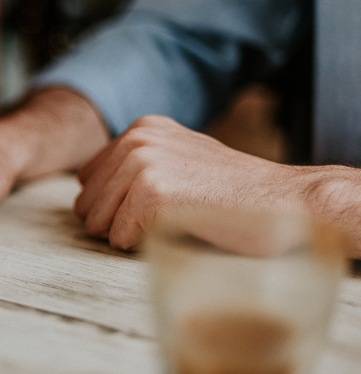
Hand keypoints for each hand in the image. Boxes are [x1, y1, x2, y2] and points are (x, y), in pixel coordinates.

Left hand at [74, 115, 288, 250]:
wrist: (286, 201)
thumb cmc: (233, 191)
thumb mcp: (180, 159)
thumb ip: (138, 164)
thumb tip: (88, 190)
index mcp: (142, 128)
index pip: (88, 179)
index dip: (112, 204)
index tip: (152, 207)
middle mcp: (137, 139)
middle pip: (86, 202)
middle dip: (114, 222)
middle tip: (163, 220)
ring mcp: (143, 164)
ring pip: (97, 222)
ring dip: (128, 234)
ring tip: (170, 222)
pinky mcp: (151, 193)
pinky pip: (118, 237)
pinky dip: (142, 245)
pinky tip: (175, 230)